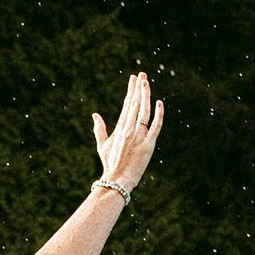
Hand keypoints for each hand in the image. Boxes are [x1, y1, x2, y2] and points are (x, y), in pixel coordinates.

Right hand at [89, 71, 164, 193]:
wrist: (117, 180)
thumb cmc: (110, 164)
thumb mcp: (102, 145)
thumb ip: (99, 129)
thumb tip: (94, 114)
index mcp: (119, 128)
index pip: (126, 104)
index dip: (131, 90)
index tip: (133, 78)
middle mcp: (128, 129)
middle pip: (135, 104)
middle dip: (138, 88)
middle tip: (142, 74)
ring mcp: (138, 136)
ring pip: (143, 111)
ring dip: (145, 95)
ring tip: (146, 82)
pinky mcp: (148, 145)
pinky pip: (155, 126)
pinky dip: (158, 114)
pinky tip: (159, 103)